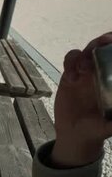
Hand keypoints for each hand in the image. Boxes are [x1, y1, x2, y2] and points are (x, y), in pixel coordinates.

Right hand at [51, 32, 111, 167]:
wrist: (74, 135)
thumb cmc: (96, 130)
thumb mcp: (108, 126)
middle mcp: (101, 72)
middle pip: (102, 47)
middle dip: (103, 41)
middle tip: (103, 43)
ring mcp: (85, 73)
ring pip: (86, 51)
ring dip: (85, 53)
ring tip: (82, 68)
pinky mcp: (69, 76)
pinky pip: (70, 61)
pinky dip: (70, 63)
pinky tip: (72, 77)